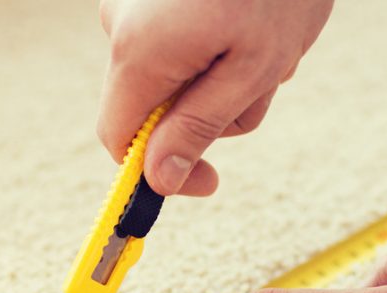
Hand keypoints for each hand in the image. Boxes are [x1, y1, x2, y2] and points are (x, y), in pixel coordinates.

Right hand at [97, 0, 333, 196]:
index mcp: (139, 50)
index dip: (156, 170)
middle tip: (265, 81)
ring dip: (223, 78)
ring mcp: (133, 2)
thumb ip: (198, 126)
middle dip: (209, 112)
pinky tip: (249, 22)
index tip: (206, 181)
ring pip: (172, 76)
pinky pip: (176, 42)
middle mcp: (121, 24)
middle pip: (152, 107)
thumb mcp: (251, 69)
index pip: (119, 138)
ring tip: (267, 43)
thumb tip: (159, 179)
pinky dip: (217, 47)